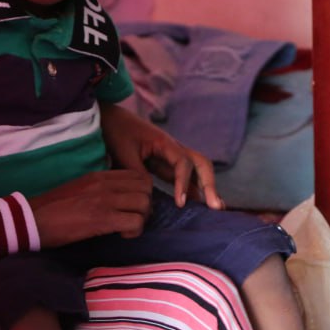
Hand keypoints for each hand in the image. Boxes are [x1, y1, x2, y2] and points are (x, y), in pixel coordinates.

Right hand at [27, 169, 152, 247]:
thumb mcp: (80, 189)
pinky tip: (121, 235)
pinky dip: (134, 231)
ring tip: (127, 228)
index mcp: (100, 176)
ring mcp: (104, 200)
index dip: (142, 192)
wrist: (29, 220)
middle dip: (146, 206)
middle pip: (146, 188)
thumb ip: (101, 189)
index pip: (139, 175)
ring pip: (144, 204)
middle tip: (134, 219)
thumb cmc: (52, 209)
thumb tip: (120, 199)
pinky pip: (134, 222)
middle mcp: (105, 184)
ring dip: (141, 219)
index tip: (132, 206)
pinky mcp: (101, 219)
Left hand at [100, 104, 225, 210]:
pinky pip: (185, 178)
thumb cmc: (118, 133)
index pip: (184, 163)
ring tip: (214, 209)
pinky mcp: (167, 164)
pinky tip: (197, 206)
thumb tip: (150, 196)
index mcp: (165, 143)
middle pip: (202, 164)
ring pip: (197, 171)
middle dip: (210, 184)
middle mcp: (175, 149)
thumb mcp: (124, 154)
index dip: (184, 183)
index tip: (180, 203)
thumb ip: (138, 174)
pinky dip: (193, 191)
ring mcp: (173, 157)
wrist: (113, 120)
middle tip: (216, 207)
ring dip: (206, 188)